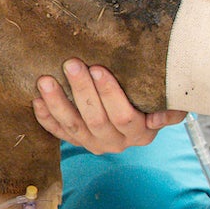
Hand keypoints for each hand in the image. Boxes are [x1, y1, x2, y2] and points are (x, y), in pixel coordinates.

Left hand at [33, 60, 186, 154]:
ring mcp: (94, 144)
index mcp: (141, 133)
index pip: (123, 116)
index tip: (98, 68)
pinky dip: (46, 118)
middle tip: (71, 64)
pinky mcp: (76, 142)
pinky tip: (37, 100)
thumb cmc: (153, 99)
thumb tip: (158, 118)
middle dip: (82, 90)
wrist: (140, 113)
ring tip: (46, 80)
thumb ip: (172, 108)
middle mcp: (116, 143)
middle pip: (96, 119)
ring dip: (57, 103)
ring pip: (73, 126)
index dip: (110, 94)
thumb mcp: (171, 102)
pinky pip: (58, 132)